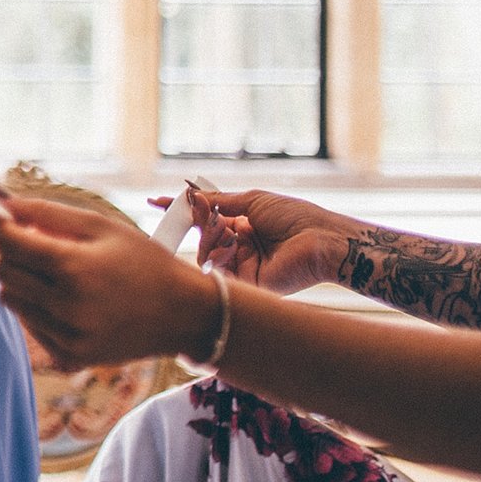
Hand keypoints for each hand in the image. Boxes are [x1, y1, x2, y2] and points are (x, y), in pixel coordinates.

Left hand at [0, 195, 221, 372]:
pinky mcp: (71, 357)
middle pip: (4, 271)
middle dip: (10, 250)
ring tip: (54, 272)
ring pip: (11, 299)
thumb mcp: (101, 226)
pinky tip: (66, 300)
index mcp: (75, 268)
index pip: (9, 242)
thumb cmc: (144, 261)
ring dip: (21, 280)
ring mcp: (69, 337)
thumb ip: (45, 213)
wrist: (185, 314)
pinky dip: (36, 308)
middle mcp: (68, 307)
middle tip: (30, 240)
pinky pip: (30, 325)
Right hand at [175, 186, 353, 295]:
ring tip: (227, 228)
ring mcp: (243, 267)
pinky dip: (218, 255)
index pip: (206, 220)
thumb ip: (219, 201)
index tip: (157, 203)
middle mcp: (240, 248)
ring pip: (207, 254)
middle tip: (196, 209)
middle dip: (198, 221)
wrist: (323, 240)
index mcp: (244, 228)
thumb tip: (190, 196)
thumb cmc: (296, 217)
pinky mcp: (247, 285)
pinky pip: (218, 272)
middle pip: (203, 236)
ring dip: (211, 237)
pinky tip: (231, 244)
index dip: (184, 212)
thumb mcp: (252, 201)